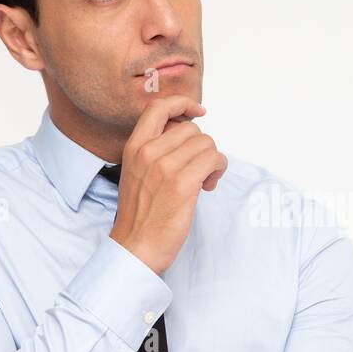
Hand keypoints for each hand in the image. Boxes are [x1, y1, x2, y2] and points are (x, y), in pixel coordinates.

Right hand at [109, 94, 227, 274]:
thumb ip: (155, 151)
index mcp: (134, 147)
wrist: (135, 247)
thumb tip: (186, 137)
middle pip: (192, 129)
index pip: (159, 108)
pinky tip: (208, 186)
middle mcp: (148, 152)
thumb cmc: (140, 216)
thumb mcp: (137, 173)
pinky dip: (218, 170)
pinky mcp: (182, 184)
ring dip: (213, 160)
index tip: (198, 111)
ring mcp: (165, 167)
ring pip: (206, 143)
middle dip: (202, 147)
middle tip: (199, 169)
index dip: (183, 104)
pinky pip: (214, 159)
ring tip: (203, 181)